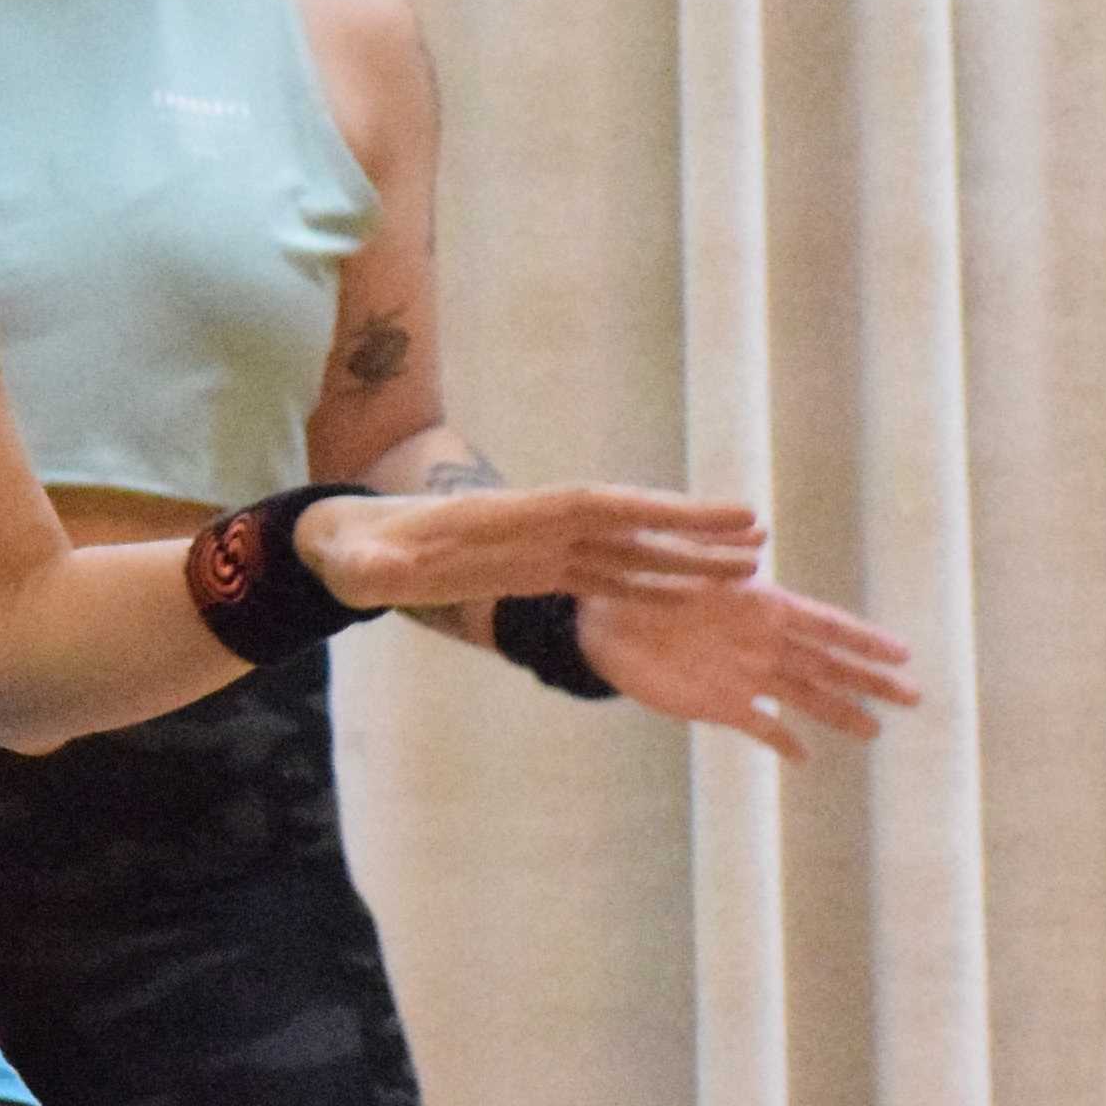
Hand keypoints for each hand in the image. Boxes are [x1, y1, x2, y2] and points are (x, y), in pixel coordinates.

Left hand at [300, 483, 759, 615]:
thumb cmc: (350, 552)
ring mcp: (542, 547)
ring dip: (684, 558)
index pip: (588, 508)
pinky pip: (607, 577)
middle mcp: (534, 526)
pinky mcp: (539, 569)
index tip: (696, 515)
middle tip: (757, 535)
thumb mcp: (353, 564)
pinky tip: (694, 597)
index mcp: (504, 518)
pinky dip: (651, 583)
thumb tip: (370, 575)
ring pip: (627, 551)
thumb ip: (368, 570)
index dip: (645, 511)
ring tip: (749, 568)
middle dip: (689, 528)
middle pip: (626, 522)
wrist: (348, 545)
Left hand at [574, 573, 918, 757]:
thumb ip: (720, 554)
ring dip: (840, 714)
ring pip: (804, 697)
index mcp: (762, 606)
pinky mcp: (719, 704)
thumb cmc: (643, 578)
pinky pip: (759, 726)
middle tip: (915, 697)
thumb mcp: (681, 561)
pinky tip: (806, 757)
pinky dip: (782, 741)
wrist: (601, 618)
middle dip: (870, 681)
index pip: (824, 625)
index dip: (863, 640)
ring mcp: (745, 675)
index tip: (903, 653)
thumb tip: (759, 537)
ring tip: (875, 732)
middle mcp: (762, 643)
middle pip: (828, 665)